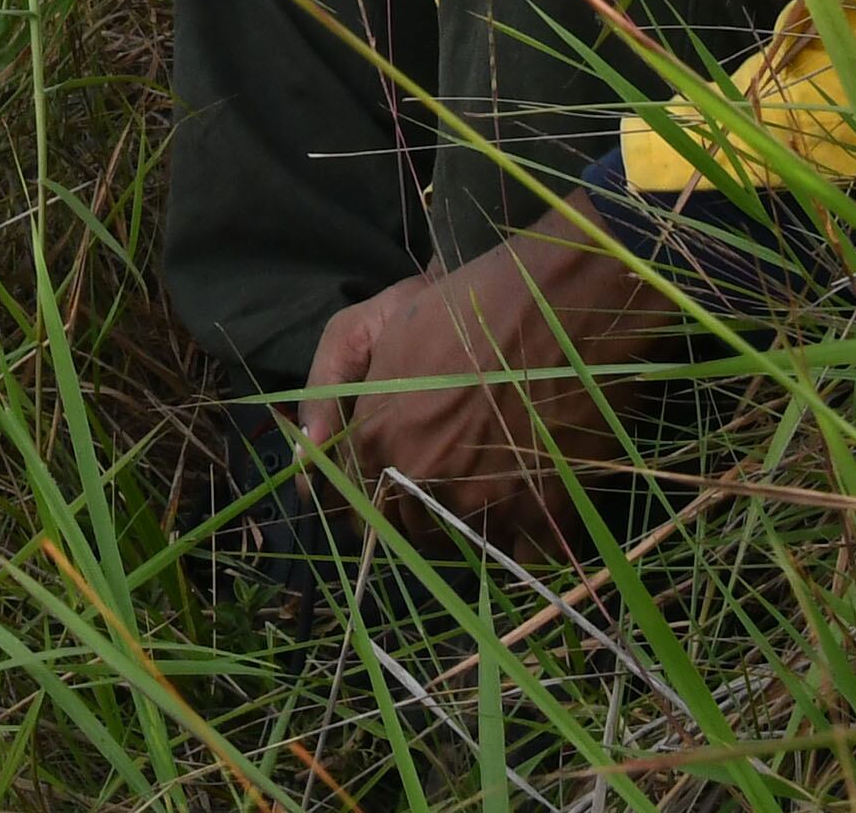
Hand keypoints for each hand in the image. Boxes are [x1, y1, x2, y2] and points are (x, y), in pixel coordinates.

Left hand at [294, 204, 671, 550]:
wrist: (553, 301)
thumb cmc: (458, 306)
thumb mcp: (367, 328)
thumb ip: (324, 398)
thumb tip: (302, 468)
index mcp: (377, 441)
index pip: (357, 509)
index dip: (371, 502)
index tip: (391, 489)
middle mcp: (420, 480)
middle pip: (409, 532)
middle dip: (419, 514)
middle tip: (445, 481)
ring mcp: (481, 501)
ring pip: (463, 544)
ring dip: (469, 528)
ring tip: (486, 486)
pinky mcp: (538, 510)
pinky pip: (519, 556)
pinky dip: (519, 541)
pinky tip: (522, 506)